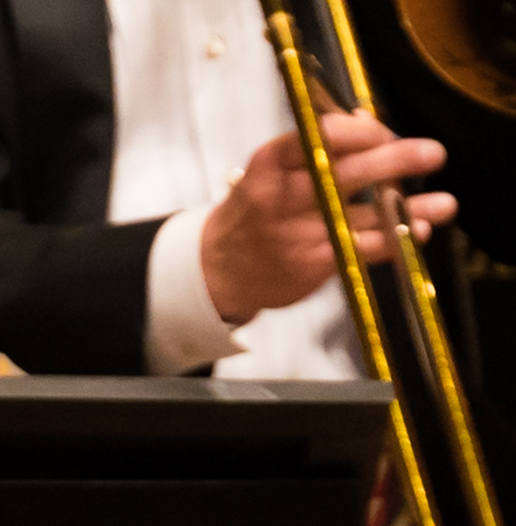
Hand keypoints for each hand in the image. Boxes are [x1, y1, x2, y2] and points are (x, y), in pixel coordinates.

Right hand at [200, 113, 456, 325]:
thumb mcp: (271, 170)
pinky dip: (391, 240)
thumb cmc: (255, 211)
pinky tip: (415, 231)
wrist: (217, 269)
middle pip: (342, 173)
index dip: (362, 132)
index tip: (386, 133)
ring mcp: (294, 233)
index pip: (318, 136)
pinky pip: (358, 249)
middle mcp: (279, 197)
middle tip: (432, 153)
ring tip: (445, 204)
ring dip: (408, 208)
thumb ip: (315, 147)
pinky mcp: (309, 264)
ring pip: (359, 215)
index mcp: (270, 164)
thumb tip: (366, 119)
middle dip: (393, 160)